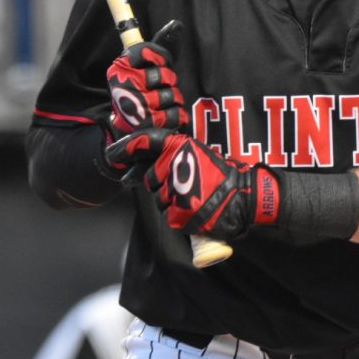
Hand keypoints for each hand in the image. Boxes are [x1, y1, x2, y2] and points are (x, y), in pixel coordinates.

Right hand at [100, 21, 185, 184]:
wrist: (130, 134)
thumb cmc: (143, 94)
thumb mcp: (150, 68)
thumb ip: (163, 46)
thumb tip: (177, 24)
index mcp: (119, 67)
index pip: (149, 52)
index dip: (161, 60)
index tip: (157, 67)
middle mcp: (120, 86)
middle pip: (163, 75)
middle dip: (169, 83)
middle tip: (159, 90)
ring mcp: (130, 108)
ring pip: (170, 96)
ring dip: (173, 101)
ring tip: (161, 105)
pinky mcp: (143, 129)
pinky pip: (174, 115)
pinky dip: (176, 117)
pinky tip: (166, 119)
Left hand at [109, 129, 280, 238]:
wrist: (245, 196)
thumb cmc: (222, 175)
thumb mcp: (197, 154)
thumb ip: (171, 157)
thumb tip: (136, 170)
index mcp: (179, 147)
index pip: (145, 142)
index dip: (126, 147)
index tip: (113, 154)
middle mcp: (174, 166)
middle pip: (151, 179)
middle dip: (162, 184)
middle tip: (186, 185)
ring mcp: (176, 190)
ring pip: (160, 199)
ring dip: (173, 200)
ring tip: (196, 196)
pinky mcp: (179, 213)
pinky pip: (170, 216)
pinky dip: (181, 215)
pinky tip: (197, 209)